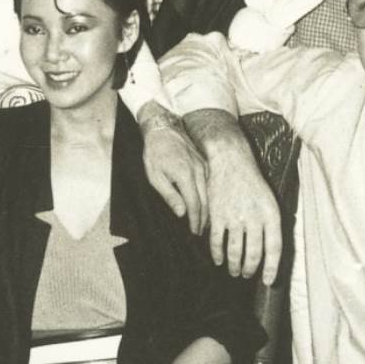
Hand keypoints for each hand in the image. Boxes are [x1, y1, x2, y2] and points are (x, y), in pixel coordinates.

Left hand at [140, 105, 207, 233]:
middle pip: (205, 201)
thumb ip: (169, 195)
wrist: (163, 130)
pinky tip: (205, 205)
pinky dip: (207, 197)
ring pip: (209, 193)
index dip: (196, 220)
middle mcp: (198, 172)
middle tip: (200, 234)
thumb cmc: (155, 154)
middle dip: (204, 219)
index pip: (195, 204)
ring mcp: (203, 167)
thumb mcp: (155, 176)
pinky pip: (208, 184)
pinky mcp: (203, 163)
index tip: (194, 232)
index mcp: (185, 176)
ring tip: (204, 224)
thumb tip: (181, 213)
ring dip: (207, 210)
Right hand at [184, 110, 280, 283]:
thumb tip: (270, 251)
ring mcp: (234, 217)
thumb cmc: (251, 181)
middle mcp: (254, 218)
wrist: (230, 161)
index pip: (274, 248)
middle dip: (250, 269)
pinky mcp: (217, 215)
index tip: (267, 281)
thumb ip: (271, 224)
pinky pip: (217, 241)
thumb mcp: (269, 200)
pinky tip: (217, 260)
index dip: (271, 268)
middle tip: (247, 275)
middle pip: (253, 253)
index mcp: (270, 214)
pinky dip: (216, 254)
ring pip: (234, 251)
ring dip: (234, 265)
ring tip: (234, 271)